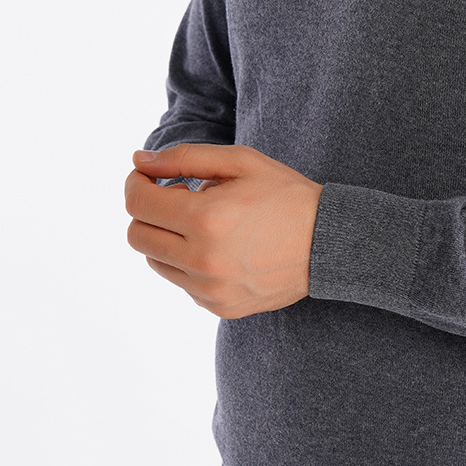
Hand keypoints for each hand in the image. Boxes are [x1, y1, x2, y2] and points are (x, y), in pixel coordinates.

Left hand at [125, 143, 323, 318]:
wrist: (329, 243)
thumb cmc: (286, 195)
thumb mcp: (241, 162)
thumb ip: (185, 158)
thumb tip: (139, 160)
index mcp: (206, 219)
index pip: (137, 202)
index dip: (136, 182)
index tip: (147, 175)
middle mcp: (202, 260)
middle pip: (137, 235)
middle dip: (148, 210)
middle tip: (176, 197)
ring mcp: (209, 289)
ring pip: (155, 260)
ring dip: (167, 237)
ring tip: (204, 223)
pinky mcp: (218, 307)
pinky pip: (181, 282)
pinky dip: (188, 262)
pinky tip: (221, 247)